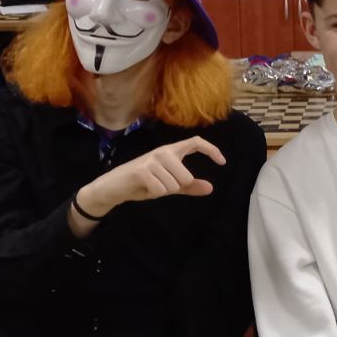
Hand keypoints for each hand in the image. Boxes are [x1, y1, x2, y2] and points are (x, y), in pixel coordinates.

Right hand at [76, 137, 226, 218]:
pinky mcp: (142, 170)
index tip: (222, 162)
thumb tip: (210, 188)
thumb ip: (188, 186)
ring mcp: (152, 159)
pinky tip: (143, 188)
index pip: (195, 142)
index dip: (211, 150)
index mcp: (171, 151)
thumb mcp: (169, 185)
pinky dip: (154, 193)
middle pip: (187, 176)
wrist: (114, 186)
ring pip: (174, 185)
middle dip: (176, 187)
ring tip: (150, 185)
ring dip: (163, 190)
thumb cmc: (142, 183)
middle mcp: (163, 152)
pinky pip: (161, 189)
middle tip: (160, 185)